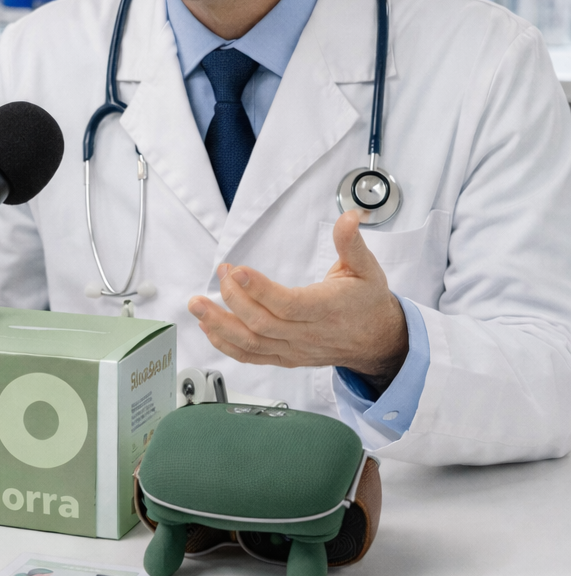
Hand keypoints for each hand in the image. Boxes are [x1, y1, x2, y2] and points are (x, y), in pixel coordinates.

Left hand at [188, 209, 407, 383]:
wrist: (378, 341)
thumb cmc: (368, 303)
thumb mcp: (367, 269)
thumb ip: (351, 243)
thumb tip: (349, 217)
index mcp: (326, 310)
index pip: (288, 304)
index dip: (260, 290)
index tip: (237, 270)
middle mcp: (307, 334)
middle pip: (262, 324)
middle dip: (232, 299)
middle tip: (221, 273)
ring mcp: (294, 349)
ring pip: (251, 343)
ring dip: (219, 325)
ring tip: (197, 306)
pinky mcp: (285, 358)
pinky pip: (251, 356)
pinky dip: (226, 344)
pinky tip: (209, 327)